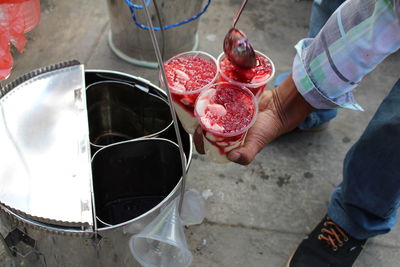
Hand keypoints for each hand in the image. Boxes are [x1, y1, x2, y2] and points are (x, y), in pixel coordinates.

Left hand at [193, 74, 313, 164]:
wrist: (278, 108)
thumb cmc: (267, 129)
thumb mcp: (256, 144)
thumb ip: (246, 155)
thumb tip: (232, 158)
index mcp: (225, 143)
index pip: (204, 144)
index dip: (199, 140)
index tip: (200, 131)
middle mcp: (222, 130)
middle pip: (201, 128)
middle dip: (197, 123)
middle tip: (200, 116)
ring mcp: (224, 116)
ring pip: (205, 113)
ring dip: (201, 109)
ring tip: (202, 104)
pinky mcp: (227, 102)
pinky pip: (214, 101)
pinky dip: (210, 99)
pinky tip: (208, 95)